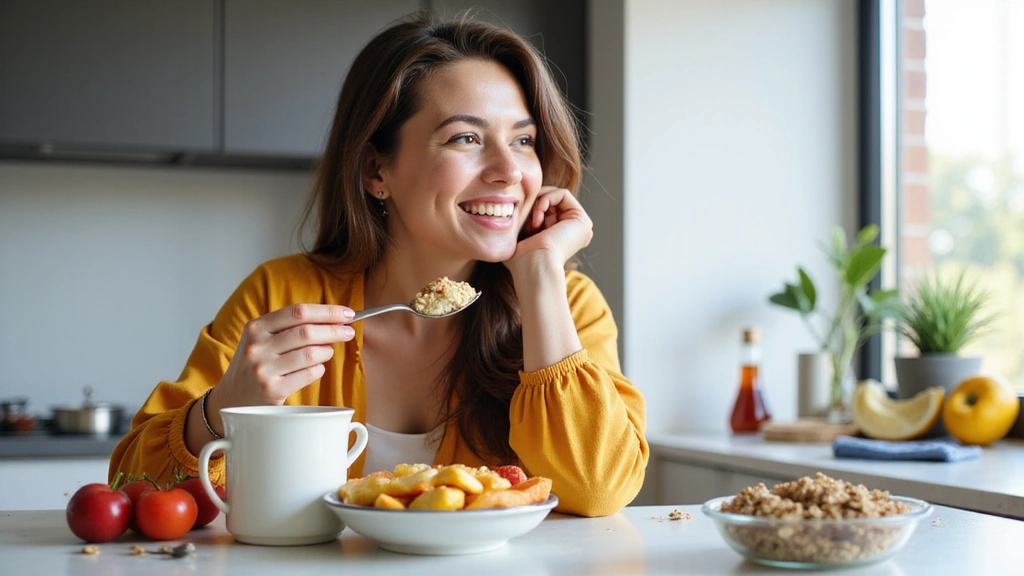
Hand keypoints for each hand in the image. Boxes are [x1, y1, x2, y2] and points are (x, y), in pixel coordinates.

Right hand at [211, 304, 355, 409]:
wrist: (232, 398)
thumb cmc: (256, 363)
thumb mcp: (262, 339)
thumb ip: (289, 326)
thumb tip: (333, 318)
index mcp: (256, 327)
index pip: (298, 312)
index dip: (327, 311)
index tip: (348, 313)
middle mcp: (257, 346)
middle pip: (307, 332)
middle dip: (334, 331)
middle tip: (348, 332)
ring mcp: (263, 369)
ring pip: (310, 354)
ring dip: (326, 351)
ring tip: (327, 351)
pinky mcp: (272, 390)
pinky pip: (309, 374)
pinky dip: (319, 369)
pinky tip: (316, 368)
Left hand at [506, 186, 593, 273]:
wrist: (534, 267)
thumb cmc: (522, 259)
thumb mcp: (519, 238)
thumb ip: (521, 225)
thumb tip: (510, 210)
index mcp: (561, 238)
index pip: (545, 210)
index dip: (532, 210)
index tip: (523, 225)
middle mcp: (573, 232)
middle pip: (551, 202)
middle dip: (535, 205)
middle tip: (528, 222)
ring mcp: (580, 226)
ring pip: (556, 196)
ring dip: (539, 203)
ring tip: (533, 222)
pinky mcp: (582, 220)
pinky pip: (563, 193)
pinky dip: (546, 200)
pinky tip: (538, 217)